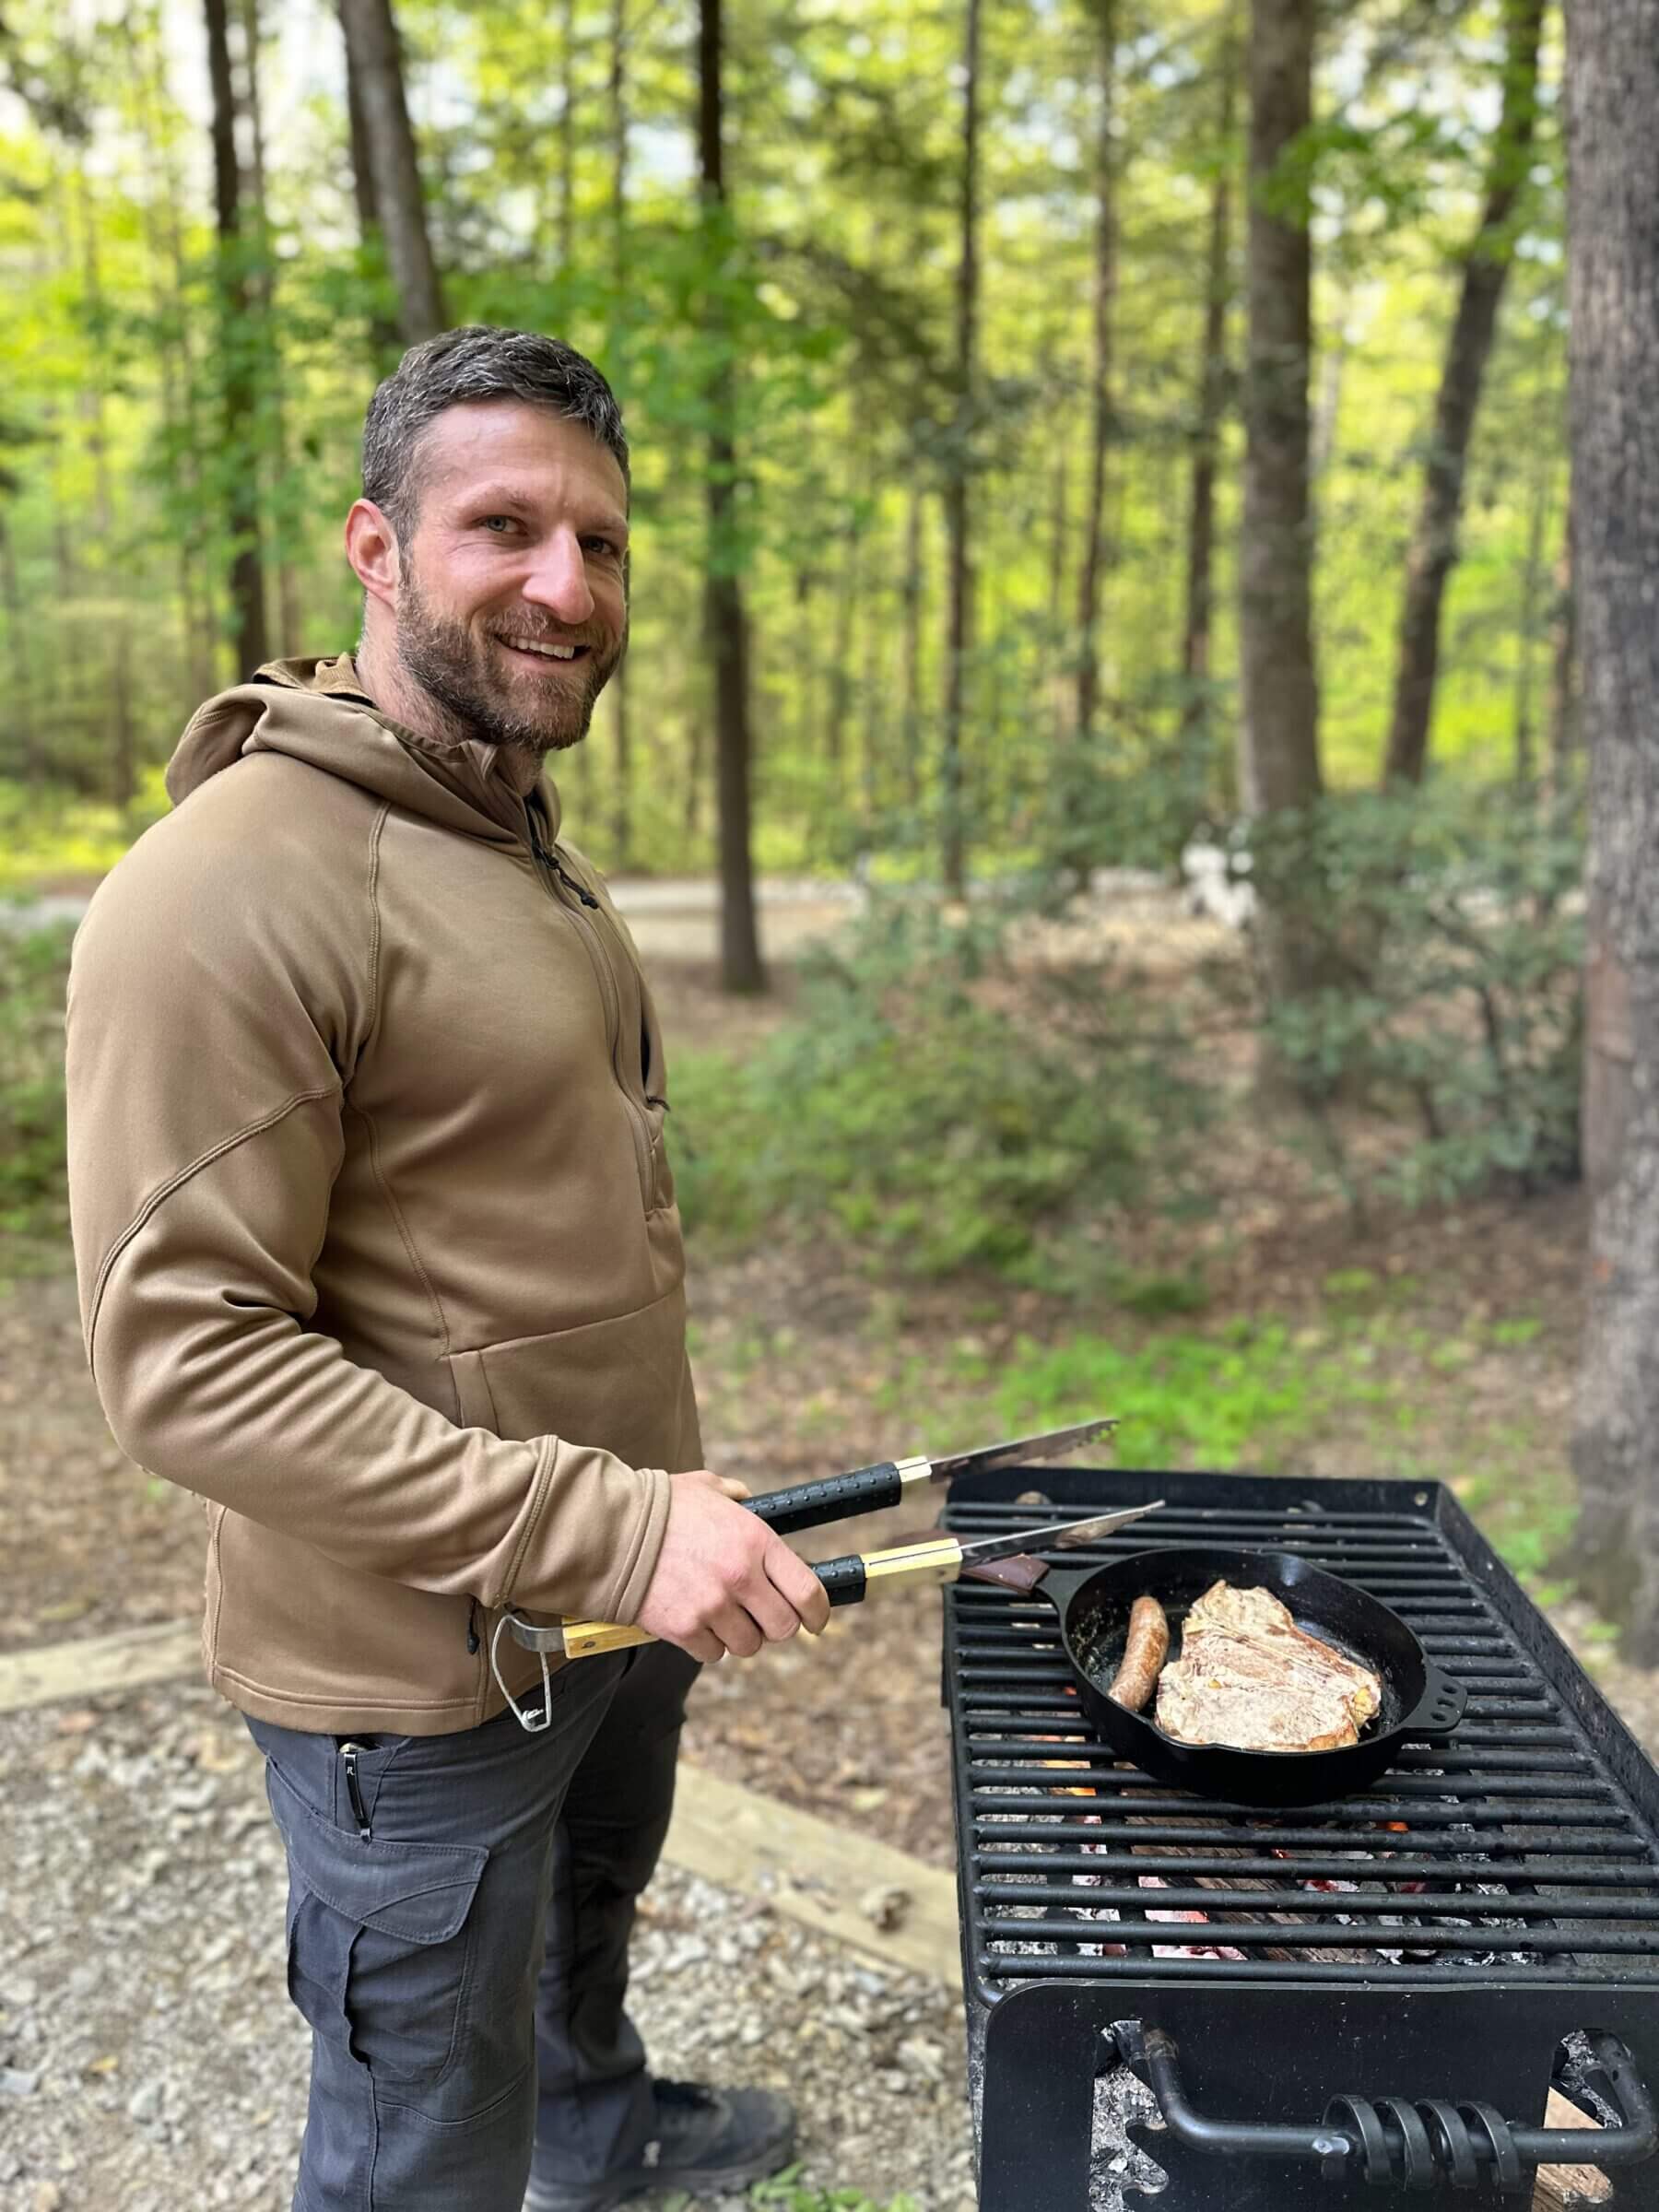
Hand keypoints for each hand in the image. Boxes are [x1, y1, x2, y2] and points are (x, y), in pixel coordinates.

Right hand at [633, 1469, 832, 1662]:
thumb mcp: (707, 1488)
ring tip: (720, 1615)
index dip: (818, 1613)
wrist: (611, 1531)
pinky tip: (694, 1620)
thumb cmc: (659, 1507)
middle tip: (760, 1617)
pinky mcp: (684, 1628)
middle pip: (782, 1628)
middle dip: (774, 1626)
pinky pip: (712, 1653)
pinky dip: (706, 1644)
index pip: (808, 1591)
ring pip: (747, 1645)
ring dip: (738, 1635)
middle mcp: (740, 1577)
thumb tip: (747, 1500)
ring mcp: (712, 1606)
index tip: (816, 1621)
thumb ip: (736, 1497)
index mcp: (755, 1541)